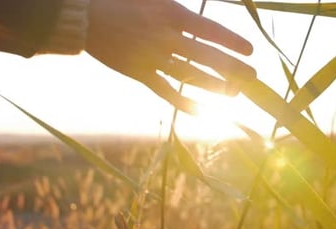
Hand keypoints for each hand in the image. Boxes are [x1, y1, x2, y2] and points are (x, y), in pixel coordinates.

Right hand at [85, 0, 255, 112]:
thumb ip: (179, 9)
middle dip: (232, 68)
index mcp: (170, 14)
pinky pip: (165, 91)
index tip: (250, 51)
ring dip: (214, 86)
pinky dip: (183, 101)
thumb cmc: (120, 1)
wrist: (83, 17)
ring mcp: (152, 58)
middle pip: (206, 57)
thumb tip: (201, 19)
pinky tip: (201, 111)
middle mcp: (165, 38)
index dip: (232, 41)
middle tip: (252, 77)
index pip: (210, 30)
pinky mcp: (139, 74)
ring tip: (234, 93)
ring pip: (190, 76)